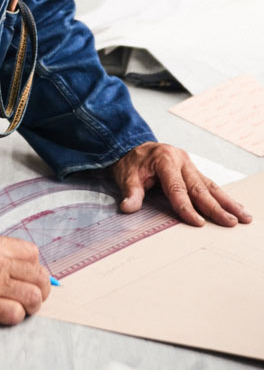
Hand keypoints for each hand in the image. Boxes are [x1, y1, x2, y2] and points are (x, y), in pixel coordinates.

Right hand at [0, 233, 50, 324]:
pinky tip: (3, 314)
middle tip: (31, 296)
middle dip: (40, 289)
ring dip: (30, 306)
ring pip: (33, 295)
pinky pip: (15, 313)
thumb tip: (13, 267)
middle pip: (38, 274)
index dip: (34, 268)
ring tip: (20, 308)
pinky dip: (14, 317)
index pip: (31, 253)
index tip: (29, 277)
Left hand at [112, 142, 252, 226]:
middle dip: (216, 207)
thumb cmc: (132, 162)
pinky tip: (234, 207)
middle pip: (199, 188)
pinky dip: (221, 196)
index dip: (187, 207)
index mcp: (165, 160)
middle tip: (230, 222)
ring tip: (243, 216)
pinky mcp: (192, 170)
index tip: (198, 223)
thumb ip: (130, 192)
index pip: (177, 188)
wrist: (133, 146)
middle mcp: (181, 160)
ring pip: (209, 185)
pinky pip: (208, 184)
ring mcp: (189, 164)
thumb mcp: (126, 175)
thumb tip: (128, 207)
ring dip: (226, 202)